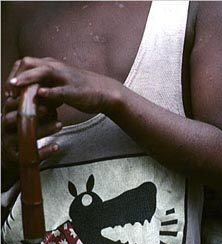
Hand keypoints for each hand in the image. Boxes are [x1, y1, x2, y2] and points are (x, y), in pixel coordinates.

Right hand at [1, 94, 60, 179]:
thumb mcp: (26, 118)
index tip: (39, 94)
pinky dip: (44, 151)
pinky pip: (30, 156)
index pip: (11, 104)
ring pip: (25, 136)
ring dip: (43, 130)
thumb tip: (55, 98)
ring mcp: (9, 143)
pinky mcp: (16, 157)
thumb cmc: (23, 131)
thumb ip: (37, 109)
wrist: (11, 155)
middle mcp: (5, 128)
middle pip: (16, 119)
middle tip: (49, 110)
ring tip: (59, 124)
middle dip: (32, 113)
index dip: (24, 99)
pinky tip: (56, 146)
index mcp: (7, 116)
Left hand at [4, 57, 120, 114]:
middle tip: (9, 91)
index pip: (24, 64)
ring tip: (15, 87)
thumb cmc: (82, 90)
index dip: (13, 74)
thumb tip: (28, 96)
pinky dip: (49, 92)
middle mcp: (57, 68)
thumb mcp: (59, 86)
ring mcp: (66, 78)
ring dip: (27, 78)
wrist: (106, 93)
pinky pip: (60, 90)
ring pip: (43, 73)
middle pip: (28, 63)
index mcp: (51, 66)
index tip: (9, 90)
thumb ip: (43, 88)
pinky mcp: (74, 91)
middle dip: (15, 76)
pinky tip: (40, 94)